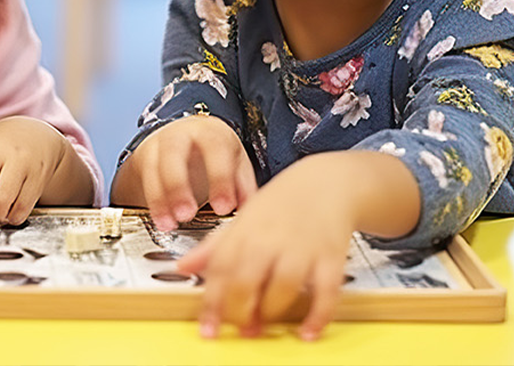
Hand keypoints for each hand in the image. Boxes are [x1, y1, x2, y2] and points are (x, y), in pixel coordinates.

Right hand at [112, 115, 255, 230]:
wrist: (186, 139)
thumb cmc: (217, 156)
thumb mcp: (235, 164)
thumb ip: (243, 186)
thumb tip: (251, 212)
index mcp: (212, 132)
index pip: (215, 147)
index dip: (219, 177)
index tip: (223, 208)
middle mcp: (182, 133)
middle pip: (174, 150)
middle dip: (178, 184)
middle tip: (187, 214)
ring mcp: (160, 145)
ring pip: (154, 166)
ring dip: (161, 198)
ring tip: (169, 224)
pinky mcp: (146, 159)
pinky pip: (145, 180)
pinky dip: (153, 203)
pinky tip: (161, 221)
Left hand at [177, 151, 418, 340]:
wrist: (325, 183)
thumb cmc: (281, 204)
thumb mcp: (242, 219)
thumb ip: (214, 247)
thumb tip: (183, 267)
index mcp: (245, 229)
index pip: (221, 267)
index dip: (212, 301)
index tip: (207, 327)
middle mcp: (271, 238)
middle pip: (247, 279)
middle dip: (239, 311)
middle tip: (239, 329)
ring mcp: (302, 247)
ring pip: (283, 286)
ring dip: (271, 313)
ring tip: (265, 326)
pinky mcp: (330, 257)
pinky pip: (325, 291)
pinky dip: (317, 316)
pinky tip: (308, 332)